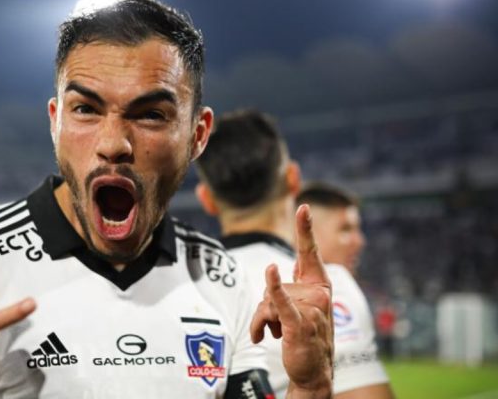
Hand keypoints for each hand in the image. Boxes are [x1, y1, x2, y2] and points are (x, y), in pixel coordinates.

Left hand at [251, 204, 333, 397]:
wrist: (313, 373)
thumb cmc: (303, 339)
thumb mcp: (296, 309)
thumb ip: (286, 290)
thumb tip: (271, 276)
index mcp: (319, 286)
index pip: (309, 254)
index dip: (305, 230)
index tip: (303, 207)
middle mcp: (319, 293)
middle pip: (272, 286)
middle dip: (264, 309)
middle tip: (275, 328)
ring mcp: (310, 307)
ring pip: (266, 302)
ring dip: (261, 323)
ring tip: (274, 336)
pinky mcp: (299, 322)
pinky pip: (281, 300)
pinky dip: (274, 287)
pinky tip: (270, 270)